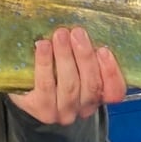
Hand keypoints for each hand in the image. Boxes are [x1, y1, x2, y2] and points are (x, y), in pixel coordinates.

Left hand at [8, 27, 126, 124]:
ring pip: (69, 86)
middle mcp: (84, 108)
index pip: (115, 92)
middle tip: (77, 33)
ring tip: (60, 35)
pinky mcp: (41, 108)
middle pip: (91, 86)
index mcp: (99, 96)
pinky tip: (43, 46)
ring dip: (65, 57)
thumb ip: (85, 52)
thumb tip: (85, 30)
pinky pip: (46, 85)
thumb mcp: (76, 61)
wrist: (25, 90)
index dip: (111, 72)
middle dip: (85, 57)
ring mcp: (63, 112)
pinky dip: (45, 63)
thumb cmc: (57, 70)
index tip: (104, 50)